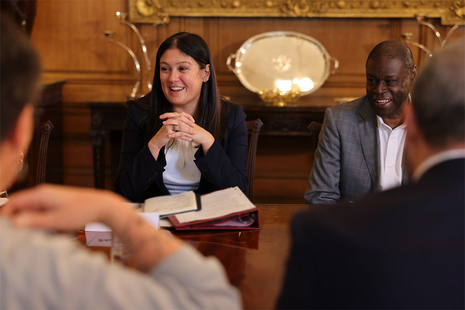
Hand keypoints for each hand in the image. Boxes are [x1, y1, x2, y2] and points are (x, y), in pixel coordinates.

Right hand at [1, 185, 127, 230]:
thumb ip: (34, 221)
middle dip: (17, 220)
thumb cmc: (82, 211)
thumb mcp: (56, 220)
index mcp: (40, 194)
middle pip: (21, 206)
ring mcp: (51, 198)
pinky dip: (40, 222)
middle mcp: (44, 193)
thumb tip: (14, 223)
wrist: (103, 206)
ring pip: (31, 210)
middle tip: (15, 235)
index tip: (3, 229)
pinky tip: (45, 230)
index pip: (13, 202)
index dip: (5, 215)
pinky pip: (42, 213)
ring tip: (30, 234)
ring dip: (30, 222)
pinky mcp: (57, 204)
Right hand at [148, 112, 195, 158]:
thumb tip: (187, 120)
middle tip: (194, 126)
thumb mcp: (171, 126)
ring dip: (188, 130)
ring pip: (180, 127)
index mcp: (171, 118)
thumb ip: (177, 122)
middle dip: (189, 123)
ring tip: (193, 133)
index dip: (188, 117)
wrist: (157, 140)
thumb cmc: (165, 133)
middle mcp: (169, 120)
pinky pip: (178, 134)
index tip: (193, 121)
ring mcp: (168, 126)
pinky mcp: (168, 133)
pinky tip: (189, 139)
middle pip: (181, 119)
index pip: (181, 114)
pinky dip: (185, 137)